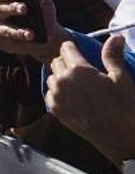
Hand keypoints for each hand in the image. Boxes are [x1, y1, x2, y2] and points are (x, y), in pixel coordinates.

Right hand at [0, 0, 61, 60]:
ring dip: (16, 31)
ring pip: (2, 29)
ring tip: (30, 33)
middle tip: (24, 8)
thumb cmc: (41, 11)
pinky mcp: (1, 42)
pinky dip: (20, 41)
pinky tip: (30, 39)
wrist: (47, 33)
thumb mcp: (44, 0)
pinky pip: (7, 42)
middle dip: (10, 9)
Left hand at [46, 35, 134, 163]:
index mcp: (78, 69)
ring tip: (77, 84)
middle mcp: (62, 81)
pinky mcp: (54, 109)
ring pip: (52, 78)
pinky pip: (50, 94)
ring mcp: (56, 96)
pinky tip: (72, 97)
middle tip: (80, 69)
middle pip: (57, 62)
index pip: (66, 48)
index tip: (77, 50)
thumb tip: (115, 37)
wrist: (118, 136)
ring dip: (61, 77)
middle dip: (67, 62)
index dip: (72, 48)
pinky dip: (58, 92)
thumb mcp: (121, 77)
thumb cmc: (123, 105)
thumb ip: (113, 55)